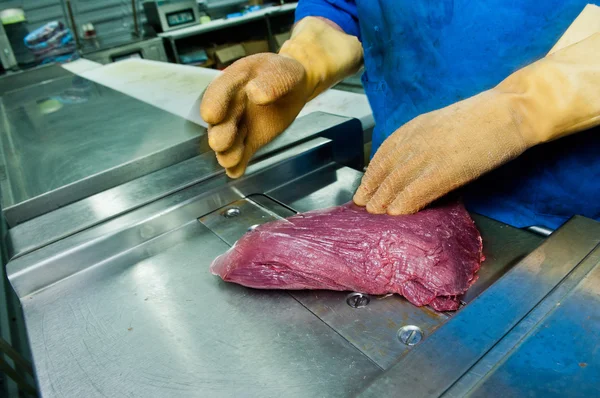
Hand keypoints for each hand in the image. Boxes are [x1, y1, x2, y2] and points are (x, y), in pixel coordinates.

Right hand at [200, 53, 309, 177]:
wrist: (294, 90)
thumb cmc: (285, 75)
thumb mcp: (283, 72)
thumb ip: (272, 81)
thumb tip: (255, 94)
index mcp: (232, 82)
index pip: (217, 93)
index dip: (213, 104)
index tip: (212, 116)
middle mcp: (229, 107)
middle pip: (219, 123)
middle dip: (219, 134)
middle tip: (220, 143)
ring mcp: (237, 127)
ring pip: (227, 143)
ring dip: (227, 153)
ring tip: (231, 161)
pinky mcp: (249, 142)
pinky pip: (240, 155)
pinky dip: (237, 165)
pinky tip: (236, 172)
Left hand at [353, 91, 527, 214]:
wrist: (513, 109)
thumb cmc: (486, 118)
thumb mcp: (445, 124)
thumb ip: (427, 140)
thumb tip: (416, 164)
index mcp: (416, 126)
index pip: (384, 152)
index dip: (371, 173)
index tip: (364, 187)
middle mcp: (416, 139)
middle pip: (385, 169)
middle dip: (372, 190)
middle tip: (361, 206)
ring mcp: (430, 153)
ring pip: (396, 181)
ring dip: (383, 200)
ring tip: (374, 215)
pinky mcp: (446, 168)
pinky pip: (417, 190)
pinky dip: (404, 203)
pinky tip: (396, 213)